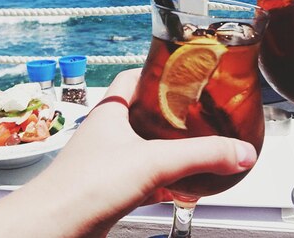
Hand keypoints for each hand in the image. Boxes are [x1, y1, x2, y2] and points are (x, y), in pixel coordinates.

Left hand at [0, 69, 257, 237]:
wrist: (52, 229)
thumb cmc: (80, 187)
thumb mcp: (152, 162)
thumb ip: (201, 155)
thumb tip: (240, 151)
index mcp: (112, 110)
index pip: (135, 76)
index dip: (161, 71)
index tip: (187, 71)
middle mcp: (108, 131)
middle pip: (145, 111)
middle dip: (173, 112)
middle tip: (203, 111)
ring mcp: (108, 160)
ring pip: (144, 144)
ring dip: (169, 145)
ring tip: (199, 144)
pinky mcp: (110, 188)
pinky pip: (143, 175)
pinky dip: (164, 177)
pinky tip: (182, 185)